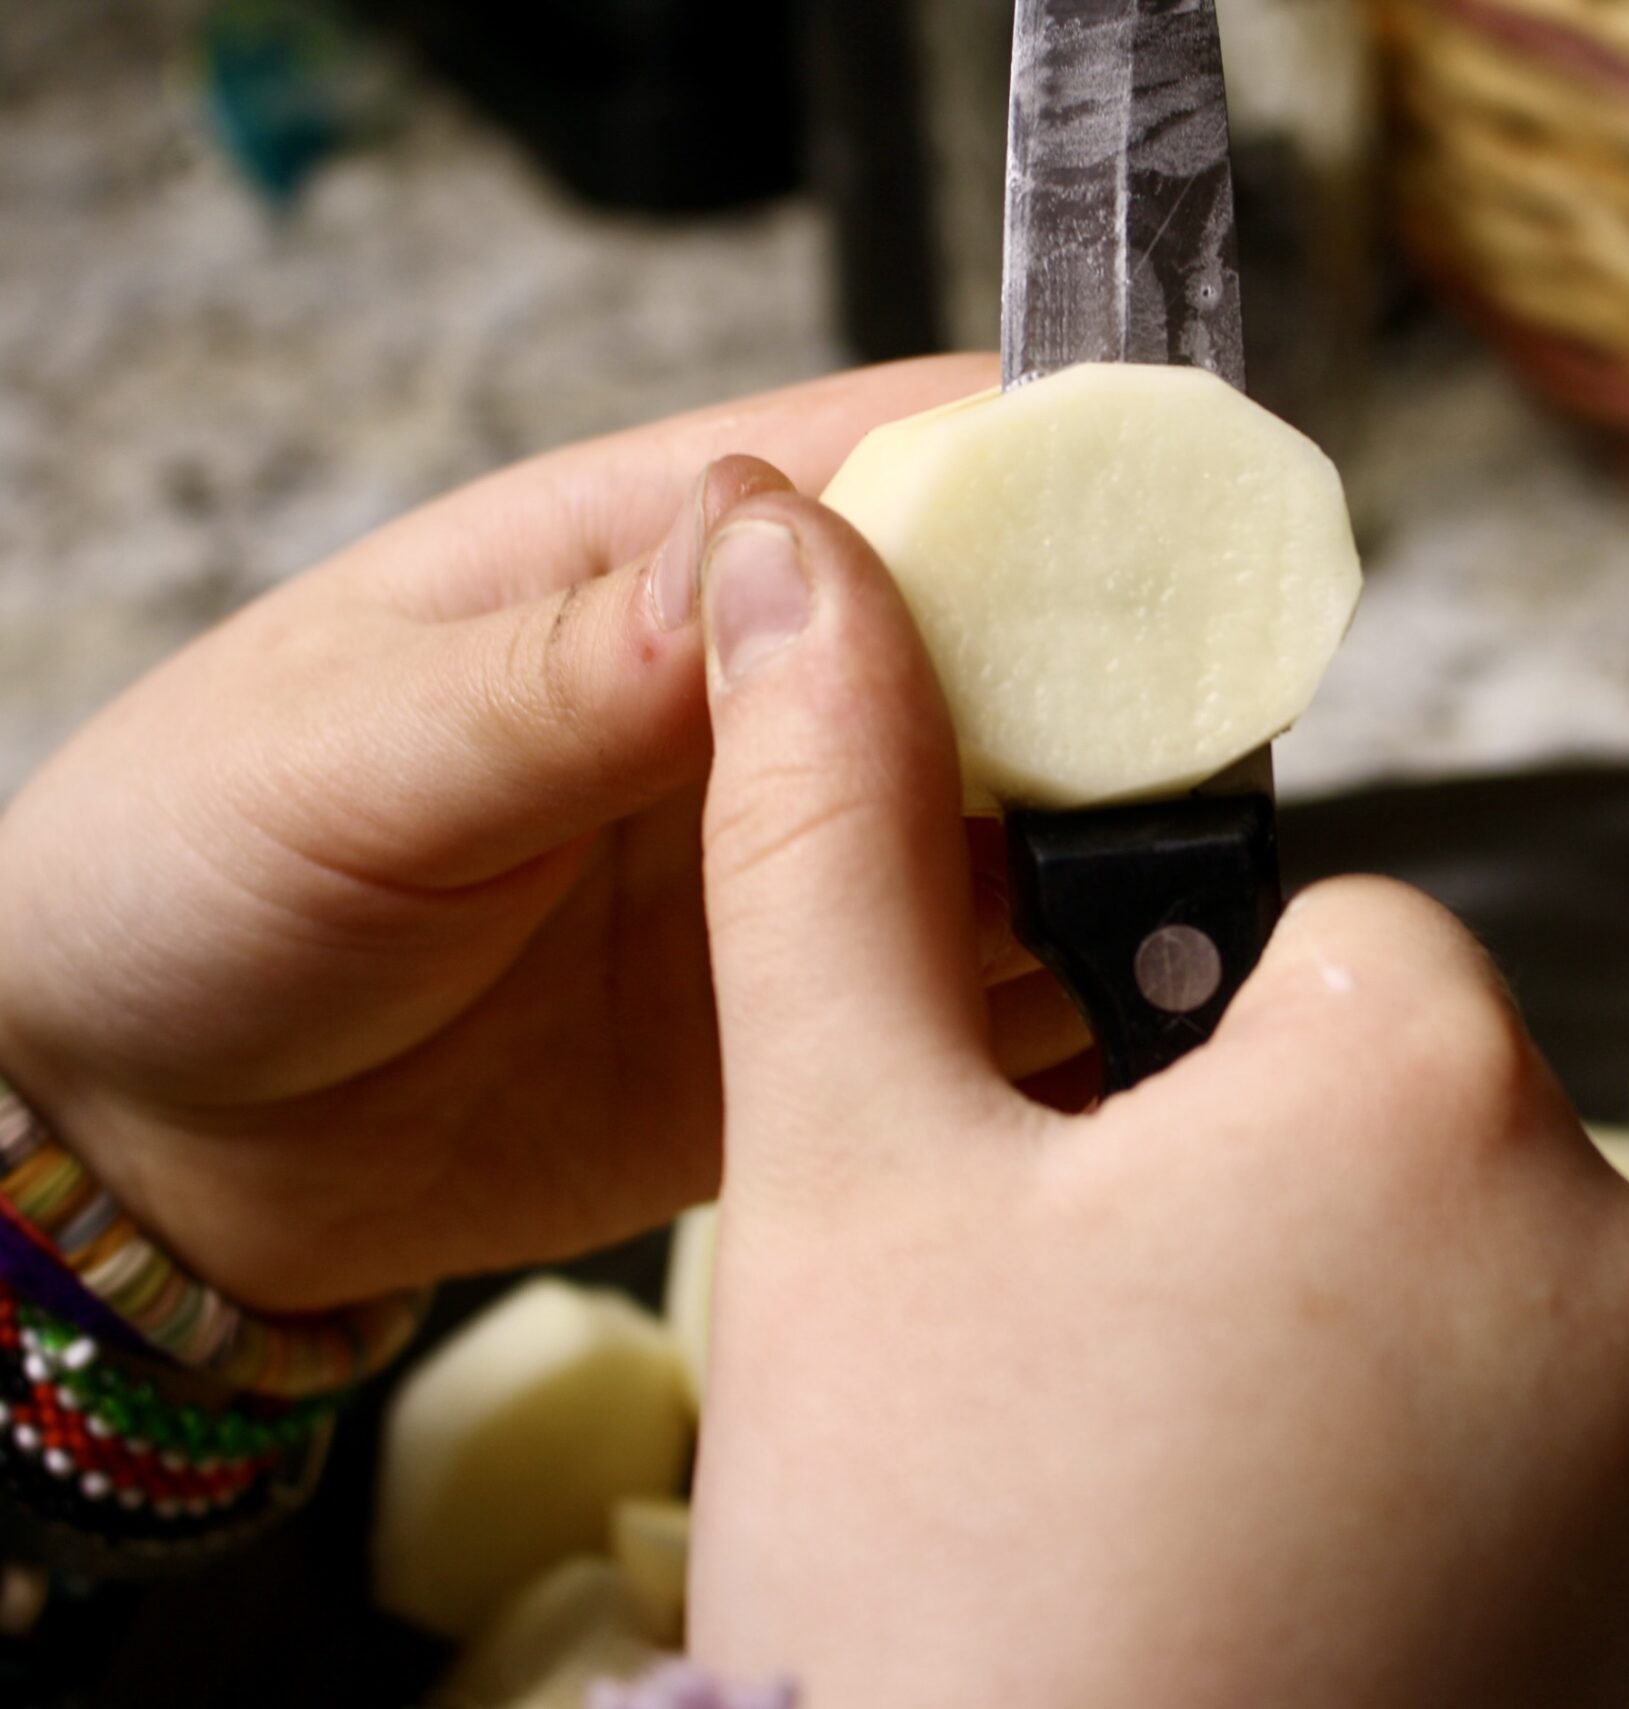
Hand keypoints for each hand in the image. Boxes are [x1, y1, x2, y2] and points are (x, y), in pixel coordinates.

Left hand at [0, 356, 1090, 1313]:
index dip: (1036, 467)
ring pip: (1020, 826)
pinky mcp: (818, 1031)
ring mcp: (801, 870)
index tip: (1167, 512)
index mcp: (648, 564)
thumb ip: (561, 675)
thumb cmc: (191, 872)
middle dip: (1114, 673)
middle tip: (1207, 737)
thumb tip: (769, 558)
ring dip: (1109, 848)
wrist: (151, 1139)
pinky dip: (1063, 1010)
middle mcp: (757, 707)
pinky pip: (976, 1006)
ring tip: (1185, 891)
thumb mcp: (345, 754)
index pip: (883, 462)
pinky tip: (1120, 1026)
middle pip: (1000, 644)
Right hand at [681, 496, 1628, 1704]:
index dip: (1178, 1079)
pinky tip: (1316, 1649)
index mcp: (1432, 1077)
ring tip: (1200, 1560)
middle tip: (1109, 1420)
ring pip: (1499, 1334)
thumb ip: (828, 842)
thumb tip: (790, 551)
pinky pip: (1579, 1514)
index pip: (1331, 954)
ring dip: (1376, 1399)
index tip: (1084, 1229)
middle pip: (1423, 1148)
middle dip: (1280, 1238)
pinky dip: (1471, 1556)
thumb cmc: (940, 1567)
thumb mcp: (846, 1181)